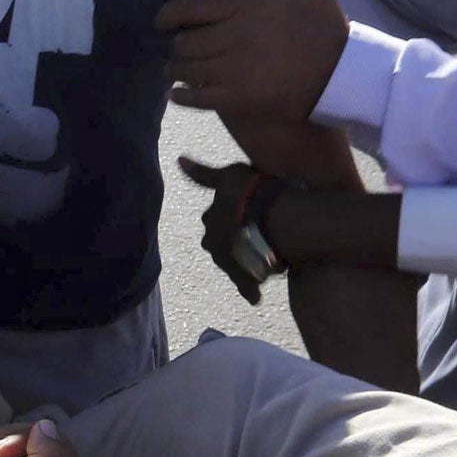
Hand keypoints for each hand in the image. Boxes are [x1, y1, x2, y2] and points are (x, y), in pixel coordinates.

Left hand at [157, 0, 349, 125]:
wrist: (343, 71)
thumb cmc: (321, 19)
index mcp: (247, 2)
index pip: (190, 6)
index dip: (168, 14)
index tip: (161, 20)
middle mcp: (237, 35)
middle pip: (185, 41)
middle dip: (177, 44)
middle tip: (177, 45)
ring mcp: (237, 69)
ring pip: (187, 69)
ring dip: (176, 70)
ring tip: (176, 68)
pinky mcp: (240, 98)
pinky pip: (197, 98)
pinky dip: (183, 96)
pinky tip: (179, 92)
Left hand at [178, 157, 269, 304]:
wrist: (277, 216)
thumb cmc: (252, 191)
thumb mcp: (227, 176)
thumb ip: (203, 174)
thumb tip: (178, 160)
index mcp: (208, 222)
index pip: (215, 222)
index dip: (233, 217)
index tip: (247, 214)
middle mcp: (213, 245)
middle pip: (224, 245)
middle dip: (238, 242)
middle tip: (260, 233)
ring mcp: (229, 262)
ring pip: (237, 264)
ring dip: (248, 262)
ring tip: (268, 254)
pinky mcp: (246, 278)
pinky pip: (246, 287)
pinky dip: (251, 290)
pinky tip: (256, 296)